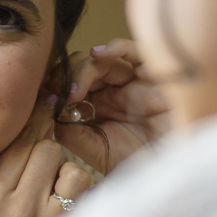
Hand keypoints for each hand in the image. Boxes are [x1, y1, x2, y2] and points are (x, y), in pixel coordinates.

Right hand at [0, 100, 92, 216]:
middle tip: (48, 172)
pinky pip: (81, 187)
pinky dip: (79, 193)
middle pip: (45, 146)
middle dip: (52, 153)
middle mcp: (12, 202)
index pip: (18, 138)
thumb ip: (12, 163)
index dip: (37, 121)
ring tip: (56, 195)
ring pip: (68, 165)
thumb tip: (42, 115)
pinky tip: (68, 209)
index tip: (48, 108)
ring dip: (68, 174)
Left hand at [55, 39, 170, 174]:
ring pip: (103, 61)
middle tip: (59, 94)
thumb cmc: (140, 164)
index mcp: (101, 110)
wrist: (173, 169)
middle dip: (67, 77)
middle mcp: (116, 92)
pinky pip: (133, 51)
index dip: (57, 87)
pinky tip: (98, 55)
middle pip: (84, 70)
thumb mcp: (97, 151)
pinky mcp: (154, 75)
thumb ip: (71, 132)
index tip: (43, 96)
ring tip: (75, 89)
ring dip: (84, 69)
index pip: (73, 87)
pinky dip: (115, 47)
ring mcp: (134, 82)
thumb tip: (50, 108)